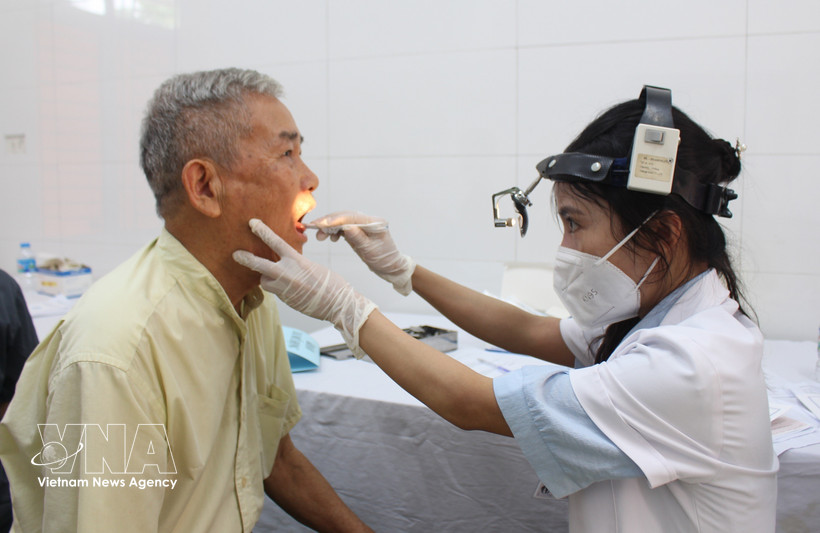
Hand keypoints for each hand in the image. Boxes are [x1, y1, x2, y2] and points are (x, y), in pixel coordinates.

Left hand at [234, 219, 376, 358]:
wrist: (337, 304)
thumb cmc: (330, 284)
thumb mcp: (313, 267)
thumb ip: (297, 264)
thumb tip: (288, 266)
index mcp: (297, 261)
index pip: (276, 242)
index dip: (262, 231)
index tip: (252, 223)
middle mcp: (287, 274)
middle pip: (259, 264)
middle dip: (246, 259)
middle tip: (235, 254)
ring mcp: (284, 288)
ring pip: (265, 281)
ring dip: (267, 279)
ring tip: (279, 280)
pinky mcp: (284, 300)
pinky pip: (275, 291)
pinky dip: (278, 288)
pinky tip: (291, 290)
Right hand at [309, 212, 414, 295]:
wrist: (391, 267)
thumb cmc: (384, 259)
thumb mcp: (370, 250)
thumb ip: (358, 238)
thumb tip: (346, 227)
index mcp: (374, 222)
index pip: (351, 217)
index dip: (335, 220)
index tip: (321, 224)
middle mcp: (369, 220)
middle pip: (345, 217)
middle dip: (329, 222)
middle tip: (314, 228)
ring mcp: (363, 225)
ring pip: (343, 221)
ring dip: (330, 226)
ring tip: (319, 235)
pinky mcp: (358, 231)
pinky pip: (344, 227)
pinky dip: (335, 231)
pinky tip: (330, 237)